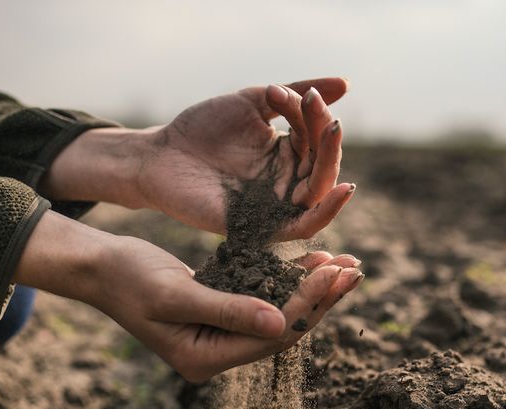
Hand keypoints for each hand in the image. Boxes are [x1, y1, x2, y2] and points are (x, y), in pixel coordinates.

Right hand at [15, 211, 363, 381]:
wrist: (100, 266)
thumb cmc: (128, 277)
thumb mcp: (175, 294)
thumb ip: (228, 309)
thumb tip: (281, 323)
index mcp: (206, 358)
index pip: (272, 335)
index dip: (308, 305)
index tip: (337, 272)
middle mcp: (217, 352)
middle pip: (283, 327)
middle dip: (320, 298)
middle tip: (354, 267)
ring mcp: (220, 333)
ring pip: (278, 312)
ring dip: (310, 287)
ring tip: (344, 262)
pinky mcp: (222, 310)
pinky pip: (264, 298)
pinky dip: (287, 279)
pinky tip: (312, 260)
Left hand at [43, 78, 354, 240]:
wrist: (160, 155)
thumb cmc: (202, 128)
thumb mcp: (254, 101)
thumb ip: (293, 95)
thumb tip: (345, 83)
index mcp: (286, 156)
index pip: (317, 140)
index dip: (315, 116)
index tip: (300, 93)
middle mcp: (286, 184)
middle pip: (324, 168)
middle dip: (328, 138)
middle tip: (322, 113)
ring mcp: (275, 207)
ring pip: (320, 194)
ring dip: (332, 164)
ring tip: (331, 132)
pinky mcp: (262, 228)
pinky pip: (303, 227)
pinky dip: (327, 212)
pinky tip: (342, 189)